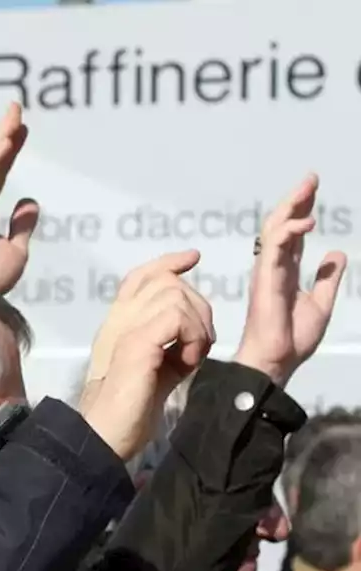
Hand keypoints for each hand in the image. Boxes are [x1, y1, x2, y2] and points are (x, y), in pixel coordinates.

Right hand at [79, 254, 214, 459]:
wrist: (103, 435)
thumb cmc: (129, 409)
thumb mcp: (156, 368)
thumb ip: (170, 344)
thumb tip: (197, 329)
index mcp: (118, 323)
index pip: (141, 276)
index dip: (168, 261)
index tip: (193, 257)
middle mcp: (117, 319)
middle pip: (166, 280)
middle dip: (197, 305)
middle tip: (200, 344)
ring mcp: (124, 329)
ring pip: (174, 294)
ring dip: (197, 324)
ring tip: (192, 356)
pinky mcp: (135, 344)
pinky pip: (176, 316)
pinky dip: (193, 336)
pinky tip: (188, 362)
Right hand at [233, 174, 346, 385]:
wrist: (278, 359)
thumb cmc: (292, 338)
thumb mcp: (321, 303)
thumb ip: (326, 278)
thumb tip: (336, 254)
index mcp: (285, 271)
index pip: (293, 234)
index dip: (303, 211)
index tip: (313, 190)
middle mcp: (273, 266)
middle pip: (281, 224)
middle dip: (296, 200)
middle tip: (311, 179)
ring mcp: (267, 270)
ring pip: (274, 229)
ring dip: (291, 206)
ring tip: (307, 188)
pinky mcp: (265, 277)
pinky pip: (274, 246)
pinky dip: (289, 231)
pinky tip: (307, 221)